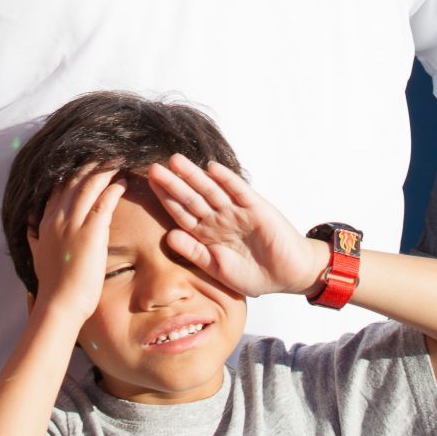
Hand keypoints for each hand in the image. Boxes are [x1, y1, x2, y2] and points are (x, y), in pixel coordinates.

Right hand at [28, 166, 125, 323]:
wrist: (59, 305)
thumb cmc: (52, 284)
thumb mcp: (36, 255)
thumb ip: (34, 235)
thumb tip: (30, 223)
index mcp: (45, 222)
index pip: (58, 187)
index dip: (72, 172)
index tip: (86, 162)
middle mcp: (57, 218)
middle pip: (73, 180)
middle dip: (89, 165)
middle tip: (104, 153)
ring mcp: (73, 223)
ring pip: (88, 186)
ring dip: (104, 170)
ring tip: (117, 160)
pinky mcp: (91, 232)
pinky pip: (104, 202)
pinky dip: (113, 189)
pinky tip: (122, 182)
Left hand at [146, 157, 322, 297]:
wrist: (288, 275)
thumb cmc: (254, 275)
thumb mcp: (218, 268)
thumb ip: (195, 252)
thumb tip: (168, 236)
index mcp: (208, 234)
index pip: (182, 213)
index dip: (165, 199)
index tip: (148, 186)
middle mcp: (220, 219)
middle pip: (192, 198)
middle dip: (173, 183)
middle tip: (153, 167)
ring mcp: (237, 211)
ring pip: (211, 190)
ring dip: (194, 175)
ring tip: (176, 161)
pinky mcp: (256, 208)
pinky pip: (239, 191)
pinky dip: (226, 179)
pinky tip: (212, 168)